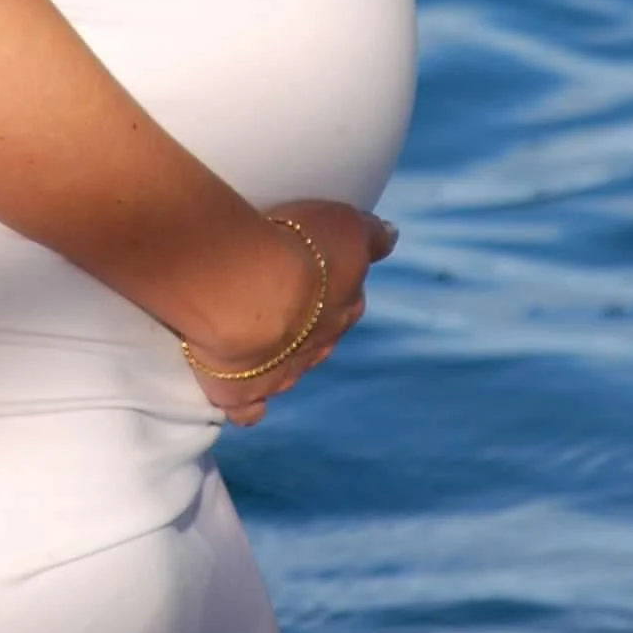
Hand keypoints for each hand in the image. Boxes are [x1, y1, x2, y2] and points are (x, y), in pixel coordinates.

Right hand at [184, 199, 398, 425]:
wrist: (244, 292)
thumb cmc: (293, 249)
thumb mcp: (344, 225)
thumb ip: (370, 235)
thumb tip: (391, 237)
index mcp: (343, 306)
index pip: (347, 300)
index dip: (331, 286)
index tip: (315, 270)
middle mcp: (317, 344)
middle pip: (318, 336)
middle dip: (304, 322)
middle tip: (277, 296)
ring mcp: (280, 372)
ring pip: (285, 370)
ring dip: (274, 356)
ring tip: (250, 336)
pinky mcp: (241, 392)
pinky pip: (248, 407)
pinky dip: (247, 404)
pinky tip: (243, 396)